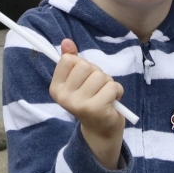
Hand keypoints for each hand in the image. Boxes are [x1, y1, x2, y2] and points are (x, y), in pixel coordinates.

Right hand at [50, 37, 125, 167]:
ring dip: (108, 83)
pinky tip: (112, 101)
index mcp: (56, 88)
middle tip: (97, 88)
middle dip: (96, 73)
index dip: (81, 65)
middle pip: (85, 65)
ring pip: (100, 75)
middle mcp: (64, 97)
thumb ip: (72, 60)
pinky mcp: (96, 109)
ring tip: (105, 95)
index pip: (68, 60)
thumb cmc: (90, 99)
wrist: (101, 130)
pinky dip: (117, 91)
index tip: (84, 78)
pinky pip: (112, 86)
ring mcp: (79, 104)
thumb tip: (66, 41)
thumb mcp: (79, 80)